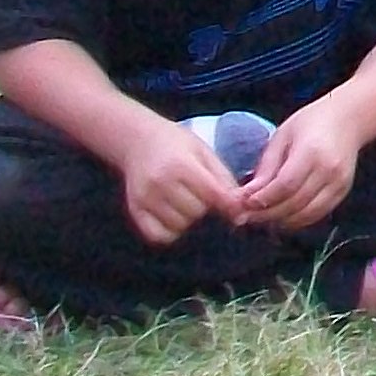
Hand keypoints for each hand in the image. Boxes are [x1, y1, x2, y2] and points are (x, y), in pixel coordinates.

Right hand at [117, 117, 245, 245]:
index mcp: (181, 165)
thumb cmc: (177, 145)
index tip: (237, 210)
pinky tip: (173, 215)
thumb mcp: (204, 153)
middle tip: (199, 193)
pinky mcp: (135, 210)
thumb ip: (224, 181)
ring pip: (180, 225)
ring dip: (188, 218)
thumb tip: (240, 212)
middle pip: (196, 211)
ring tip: (185, 200)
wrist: (138, 140)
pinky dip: (170, 231)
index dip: (228, 204)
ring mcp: (145, 198)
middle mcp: (160, 182)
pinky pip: (159, 236)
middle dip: (205, 206)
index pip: (212, 194)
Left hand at [239, 100, 365, 229]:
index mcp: (311, 151)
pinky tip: (283, 216)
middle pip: (295, 203)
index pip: (285, 185)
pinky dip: (298, 220)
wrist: (348, 119)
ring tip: (262, 217)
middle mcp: (328, 170)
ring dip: (282, 221)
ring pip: (307, 214)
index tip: (245, 204)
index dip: (263, 199)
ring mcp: (339, 183)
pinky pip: (318, 214)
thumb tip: (248, 195)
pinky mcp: (343, 192)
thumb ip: (267, 167)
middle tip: (247, 216)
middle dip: (267, 214)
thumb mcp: (282, 136)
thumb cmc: (311, 123)